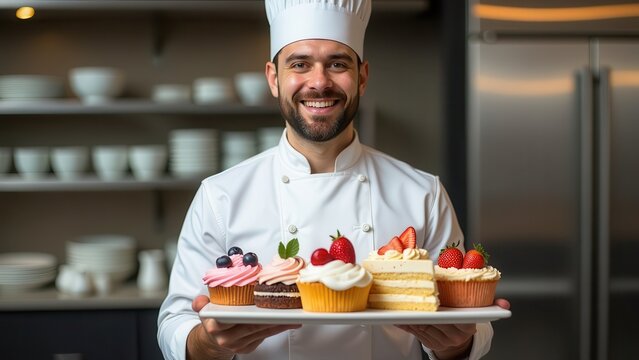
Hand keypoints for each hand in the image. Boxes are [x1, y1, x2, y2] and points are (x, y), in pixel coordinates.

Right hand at [187, 295, 300, 359]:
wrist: (213, 341)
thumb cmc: (214, 320)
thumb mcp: (204, 310)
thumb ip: (201, 303)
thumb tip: (199, 301)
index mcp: (216, 326)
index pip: (234, 318)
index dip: (249, 312)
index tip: (261, 304)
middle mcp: (228, 338)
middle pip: (252, 325)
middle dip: (270, 316)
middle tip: (285, 307)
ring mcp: (240, 344)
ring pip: (262, 331)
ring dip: (279, 322)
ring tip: (293, 313)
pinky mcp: (249, 347)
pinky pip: (266, 336)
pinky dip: (278, 327)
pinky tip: (289, 321)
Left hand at [396, 298, 510, 359]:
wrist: (459, 340)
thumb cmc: (466, 319)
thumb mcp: (478, 310)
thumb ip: (491, 304)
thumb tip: (506, 304)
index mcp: (467, 325)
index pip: (454, 315)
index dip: (440, 306)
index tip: (432, 298)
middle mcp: (454, 335)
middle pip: (434, 318)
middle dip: (421, 307)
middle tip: (409, 293)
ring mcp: (441, 340)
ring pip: (422, 324)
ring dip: (409, 314)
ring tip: (399, 301)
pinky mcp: (429, 342)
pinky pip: (414, 331)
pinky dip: (405, 322)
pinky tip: (397, 315)